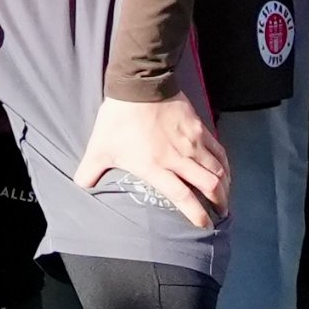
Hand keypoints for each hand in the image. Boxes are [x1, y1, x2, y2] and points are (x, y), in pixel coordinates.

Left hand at [76, 92, 230, 228]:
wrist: (139, 84)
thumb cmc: (118, 119)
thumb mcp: (99, 148)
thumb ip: (90, 171)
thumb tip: (81, 188)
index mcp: (155, 166)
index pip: (182, 196)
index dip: (196, 213)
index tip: (204, 225)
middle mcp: (178, 157)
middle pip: (210, 185)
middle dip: (218, 203)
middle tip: (220, 214)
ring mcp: (192, 142)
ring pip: (218, 170)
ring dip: (225, 187)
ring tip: (225, 198)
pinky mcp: (200, 129)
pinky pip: (220, 151)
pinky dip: (226, 166)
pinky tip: (226, 174)